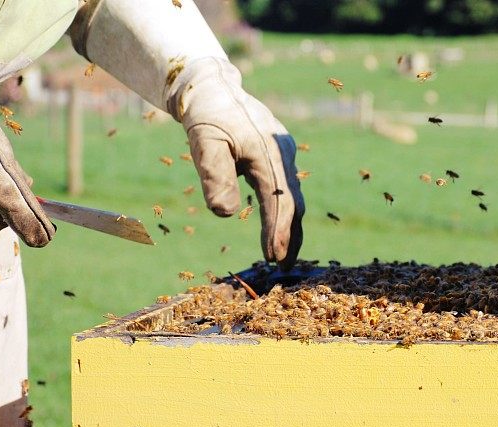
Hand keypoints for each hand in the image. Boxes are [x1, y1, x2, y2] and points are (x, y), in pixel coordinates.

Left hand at [171, 58, 303, 269]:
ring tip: (283, 255)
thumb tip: (225, 214)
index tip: (272, 257)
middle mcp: (283, 152)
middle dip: (289, 236)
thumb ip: (214, 177)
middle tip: (283, 266)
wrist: (213, 89)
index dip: (277, 231)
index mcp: (268, 151)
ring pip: (294, 195)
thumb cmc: (206, 117)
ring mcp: (285, 151)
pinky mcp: (281, 153)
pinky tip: (279, 227)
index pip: (278, 199)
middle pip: (294, 202)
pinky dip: (285, 210)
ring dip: (290, 226)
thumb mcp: (203, 145)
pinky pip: (288, 186)